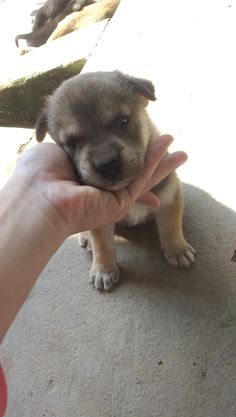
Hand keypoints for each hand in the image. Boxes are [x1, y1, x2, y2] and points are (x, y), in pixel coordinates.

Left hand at [12, 134, 186, 236]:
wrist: (38, 197)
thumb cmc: (40, 173)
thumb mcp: (58, 149)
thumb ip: (77, 145)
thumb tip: (77, 138)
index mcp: (83, 175)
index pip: (109, 165)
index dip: (125, 156)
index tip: (134, 147)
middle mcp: (98, 188)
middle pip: (131, 171)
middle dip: (150, 161)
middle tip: (167, 147)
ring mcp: (110, 198)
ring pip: (142, 176)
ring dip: (161, 162)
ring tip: (180, 152)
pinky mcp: (118, 204)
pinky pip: (140, 180)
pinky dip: (155, 163)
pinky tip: (167, 149)